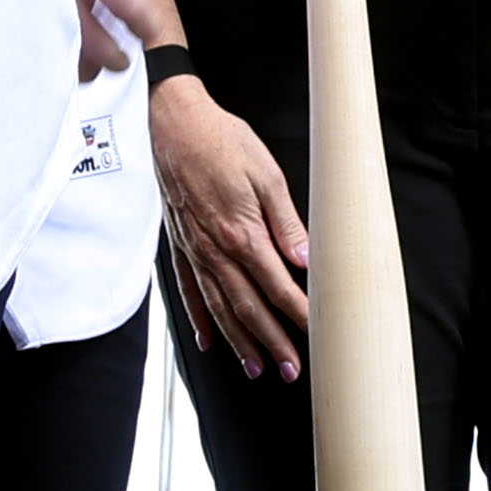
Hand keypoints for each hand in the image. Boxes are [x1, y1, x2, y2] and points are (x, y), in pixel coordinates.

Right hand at [151, 76, 310, 379]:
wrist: (172, 121)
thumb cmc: (221, 140)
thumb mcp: (266, 174)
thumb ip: (287, 222)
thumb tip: (307, 262)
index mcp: (241, 232)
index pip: (277, 286)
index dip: (299, 315)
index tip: (318, 336)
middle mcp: (214, 248)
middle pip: (247, 306)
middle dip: (270, 341)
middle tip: (289, 370)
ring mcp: (193, 248)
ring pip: (217, 305)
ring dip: (238, 340)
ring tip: (255, 367)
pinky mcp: (178, 242)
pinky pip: (187, 289)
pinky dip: (198, 317)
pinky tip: (208, 338)